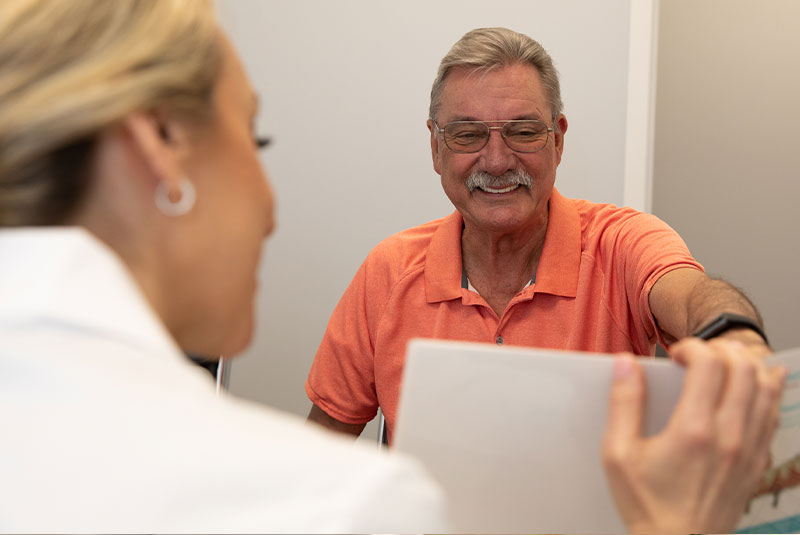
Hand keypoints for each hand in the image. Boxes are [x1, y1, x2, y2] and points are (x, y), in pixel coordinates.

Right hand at [602, 339, 784, 533]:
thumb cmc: (646, 504)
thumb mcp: (618, 454)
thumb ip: (623, 404)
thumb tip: (626, 364)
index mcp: (693, 430)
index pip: (710, 363)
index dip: (692, 347)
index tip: (675, 355)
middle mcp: (729, 436)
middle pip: (744, 368)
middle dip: (721, 349)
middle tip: (699, 356)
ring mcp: (749, 450)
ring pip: (767, 388)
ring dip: (747, 365)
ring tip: (724, 365)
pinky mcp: (758, 463)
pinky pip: (773, 415)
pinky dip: (768, 391)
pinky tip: (757, 384)